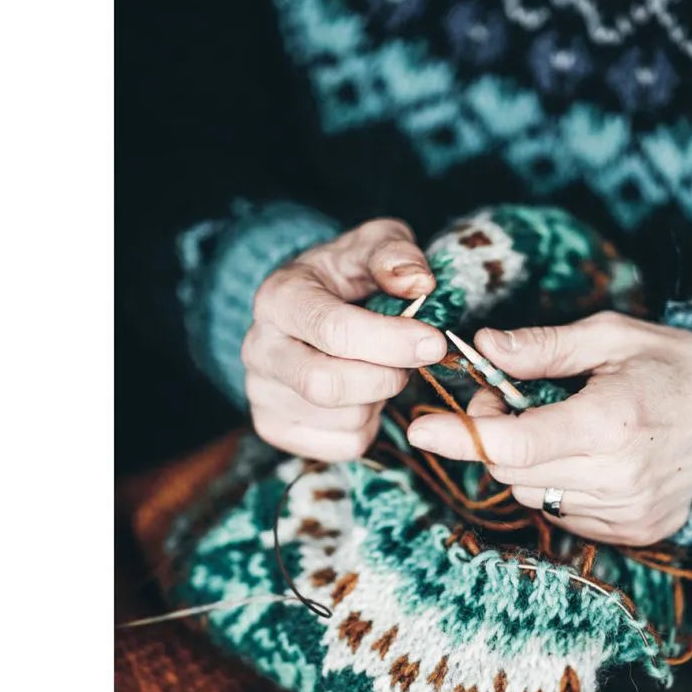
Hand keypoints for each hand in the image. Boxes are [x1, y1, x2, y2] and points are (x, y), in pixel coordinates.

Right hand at [244, 218, 446, 460]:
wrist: (305, 306)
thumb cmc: (345, 275)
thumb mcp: (372, 245)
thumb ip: (395, 256)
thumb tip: (419, 285)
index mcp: (278, 298)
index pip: (332, 330)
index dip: (391, 341)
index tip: (433, 343)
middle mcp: (258, 348)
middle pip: (326, 386)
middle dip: (386, 378)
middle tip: (413, 362)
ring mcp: (260, 393)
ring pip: (343, 420)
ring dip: (380, 400)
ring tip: (378, 369)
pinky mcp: (273, 427)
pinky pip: (342, 446)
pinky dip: (369, 426)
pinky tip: (363, 396)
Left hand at [404, 312, 691, 546]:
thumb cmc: (674, 367)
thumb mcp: (612, 337)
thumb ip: (544, 346)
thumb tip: (482, 347)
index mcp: (610, 423)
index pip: (514, 445)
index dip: (460, 436)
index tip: (420, 428)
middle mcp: (618, 476)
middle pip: (512, 471)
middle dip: (491, 437)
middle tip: (504, 401)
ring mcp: (626, 512)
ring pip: (532, 495)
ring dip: (524, 463)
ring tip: (555, 426)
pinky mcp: (633, 532)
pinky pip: (562, 514)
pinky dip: (556, 485)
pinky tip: (583, 457)